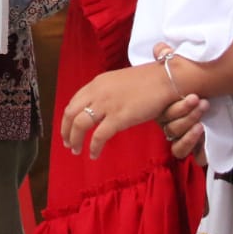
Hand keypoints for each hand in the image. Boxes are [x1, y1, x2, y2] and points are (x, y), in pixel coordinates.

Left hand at [61, 62, 178, 158]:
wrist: (166, 79)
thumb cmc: (148, 82)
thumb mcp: (119, 82)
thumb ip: (107, 93)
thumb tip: (100, 109)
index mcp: (97, 83)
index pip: (74, 102)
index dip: (68, 118)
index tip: (68, 128)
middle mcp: (97, 92)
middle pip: (71, 113)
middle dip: (66, 130)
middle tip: (68, 143)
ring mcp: (107, 104)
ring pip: (80, 124)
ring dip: (75, 140)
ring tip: (76, 151)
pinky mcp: (119, 117)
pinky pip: (99, 136)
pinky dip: (93, 147)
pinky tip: (94, 154)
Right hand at [152, 43, 208, 161]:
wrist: (215, 87)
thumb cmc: (192, 80)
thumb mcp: (179, 68)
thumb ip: (167, 57)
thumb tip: (161, 49)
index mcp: (163, 109)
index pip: (163, 114)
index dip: (177, 108)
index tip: (195, 96)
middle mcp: (170, 124)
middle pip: (171, 128)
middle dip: (187, 116)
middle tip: (203, 103)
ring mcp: (183, 137)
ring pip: (178, 144)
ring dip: (189, 134)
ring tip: (203, 122)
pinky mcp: (197, 148)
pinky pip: (191, 156)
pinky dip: (197, 150)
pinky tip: (205, 141)